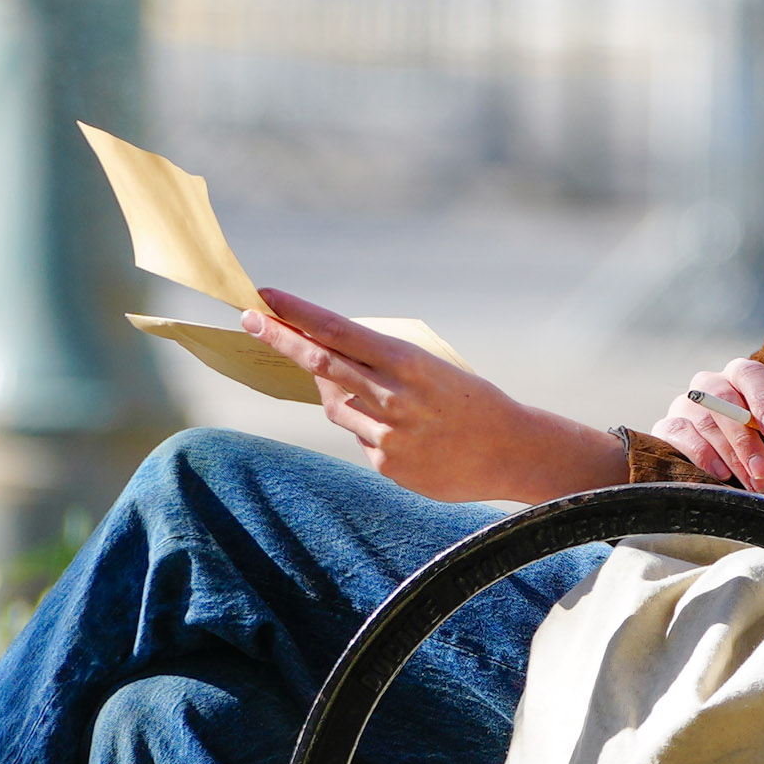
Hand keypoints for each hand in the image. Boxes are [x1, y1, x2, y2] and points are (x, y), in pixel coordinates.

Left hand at [244, 291, 629, 505]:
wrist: (512, 451)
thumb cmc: (469, 399)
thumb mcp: (430, 367)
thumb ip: (377, 365)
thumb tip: (321, 368)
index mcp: (407, 363)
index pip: (338, 333)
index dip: (297, 315)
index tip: (264, 298)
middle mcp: (392, 398)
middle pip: (320, 366)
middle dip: (281, 341)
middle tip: (250, 321)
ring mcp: (388, 436)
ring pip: (336, 407)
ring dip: (343, 396)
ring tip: (390, 402)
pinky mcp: (388, 466)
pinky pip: (361, 439)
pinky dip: (374, 432)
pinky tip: (412, 436)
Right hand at [648, 357, 763, 491]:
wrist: (744, 460)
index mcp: (741, 376)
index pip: (750, 375)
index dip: (762, 400)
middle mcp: (709, 385)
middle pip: (724, 402)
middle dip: (746, 440)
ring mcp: (684, 405)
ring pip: (703, 422)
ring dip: (729, 456)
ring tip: (751, 482)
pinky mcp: (667, 427)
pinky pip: (676, 435)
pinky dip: (699, 455)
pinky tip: (721, 474)